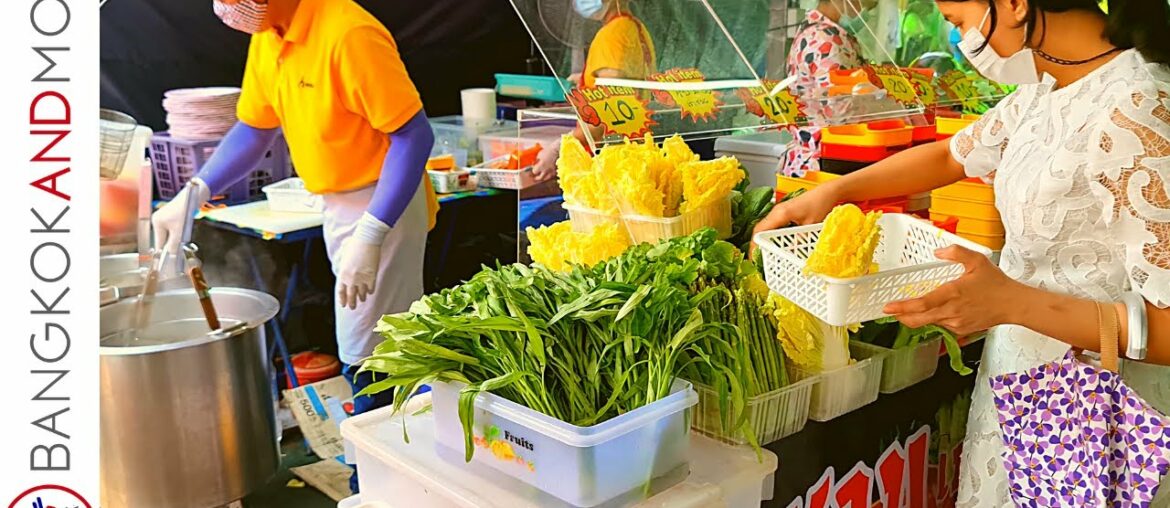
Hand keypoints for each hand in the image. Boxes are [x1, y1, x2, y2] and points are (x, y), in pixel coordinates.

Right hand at [151, 179, 209, 255]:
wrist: (193, 196)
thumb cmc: (184, 212)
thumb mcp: (179, 231)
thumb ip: (173, 244)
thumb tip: (170, 255)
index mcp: (157, 223)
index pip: (158, 242)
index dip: (163, 252)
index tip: (166, 261)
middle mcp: (158, 220)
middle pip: (163, 238)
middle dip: (171, 244)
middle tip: (177, 252)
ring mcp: (164, 217)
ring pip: (169, 234)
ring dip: (175, 238)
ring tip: (182, 240)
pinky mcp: (171, 216)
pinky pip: (173, 229)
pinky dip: (178, 233)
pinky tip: (183, 232)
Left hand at [335, 237, 380, 309]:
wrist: (367, 240)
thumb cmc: (355, 244)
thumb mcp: (344, 256)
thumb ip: (343, 266)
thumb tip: (342, 271)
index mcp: (343, 273)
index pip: (341, 291)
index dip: (342, 299)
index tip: (343, 304)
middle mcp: (351, 279)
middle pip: (351, 295)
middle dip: (352, 302)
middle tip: (352, 307)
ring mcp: (362, 278)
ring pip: (361, 293)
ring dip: (361, 297)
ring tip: (362, 299)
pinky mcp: (372, 276)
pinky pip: (371, 288)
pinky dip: (370, 291)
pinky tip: (370, 292)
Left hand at [532, 142, 559, 181]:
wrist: (559, 150)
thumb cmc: (550, 151)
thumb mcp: (540, 154)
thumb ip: (536, 160)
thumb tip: (535, 163)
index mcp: (541, 166)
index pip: (534, 172)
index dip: (534, 170)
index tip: (534, 168)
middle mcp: (546, 170)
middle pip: (540, 178)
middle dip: (537, 177)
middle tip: (536, 176)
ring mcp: (552, 171)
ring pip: (546, 178)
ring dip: (543, 177)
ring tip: (543, 175)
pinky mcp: (557, 171)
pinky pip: (552, 175)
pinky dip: (550, 175)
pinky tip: (549, 172)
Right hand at [750, 183, 838, 253]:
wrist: (825, 193)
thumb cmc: (819, 205)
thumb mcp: (811, 226)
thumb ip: (799, 239)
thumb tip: (791, 253)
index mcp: (780, 214)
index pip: (759, 231)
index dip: (755, 245)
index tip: (754, 258)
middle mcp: (776, 211)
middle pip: (758, 229)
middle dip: (755, 245)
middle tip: (756, 259)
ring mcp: (778, 211)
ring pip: (763, 227)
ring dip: (760, 240)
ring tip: (762, 254)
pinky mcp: (782, 212)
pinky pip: (770, 225)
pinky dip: (767, 235)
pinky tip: (772, 244)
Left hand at [883, 245, 1021, 335]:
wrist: (1013, 305)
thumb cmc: (996, 283)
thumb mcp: (977, 260)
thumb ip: (957, 252)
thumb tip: (938, 251)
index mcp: (953, 293)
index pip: (922, 304)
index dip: (903, 307)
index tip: (888, 307)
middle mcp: (952, 311)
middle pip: (919, 320)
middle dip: (902, 316)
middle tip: (891, 311)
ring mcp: (956, 322)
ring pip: (929, 323)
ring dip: (916, 318)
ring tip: (908, 310)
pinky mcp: (960, 330)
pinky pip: (941, 326)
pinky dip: (933, 319)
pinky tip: (934, 311)